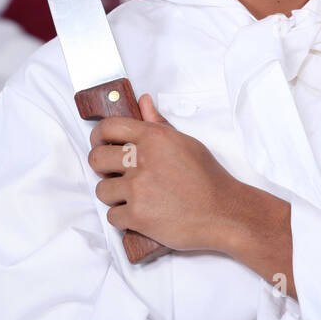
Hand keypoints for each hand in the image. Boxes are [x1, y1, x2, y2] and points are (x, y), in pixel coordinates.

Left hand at [88, 94, 241, 252]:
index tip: (100, 144)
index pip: (109, 127)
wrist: (224, 212)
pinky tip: (139, 215)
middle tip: (113, 175)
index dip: (98, 135)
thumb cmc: (208, 178)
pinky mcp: (138, 215)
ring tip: (132, 198)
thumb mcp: (186, 142)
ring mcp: (138, 188)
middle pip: (96, 159)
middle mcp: (142, 159)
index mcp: (154, 137)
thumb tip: (143, 101)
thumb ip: (159, 123)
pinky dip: (123, 219)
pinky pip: (112, 216)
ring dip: (113, 196)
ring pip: (102, 190)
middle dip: (102, 168)